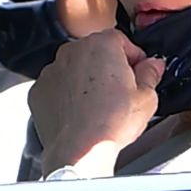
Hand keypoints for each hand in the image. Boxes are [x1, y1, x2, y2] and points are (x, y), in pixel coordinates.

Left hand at [28, 30, 165, 176]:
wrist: (79, 150)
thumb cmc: (110, 123)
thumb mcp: (146, 98)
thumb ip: (150, 74)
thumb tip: (152, 66)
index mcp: (102, 46)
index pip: (122, 40)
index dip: (134, 56)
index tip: (140, 71)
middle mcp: (73, 52)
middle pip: (96, 51)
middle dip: (109, 66)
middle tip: (121, 90)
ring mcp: (52, 70)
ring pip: (76, 68)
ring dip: (87, 79)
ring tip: (100, 105)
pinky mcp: (39, 90)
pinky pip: (58, 86)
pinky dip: (68, 94)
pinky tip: (81, 112)